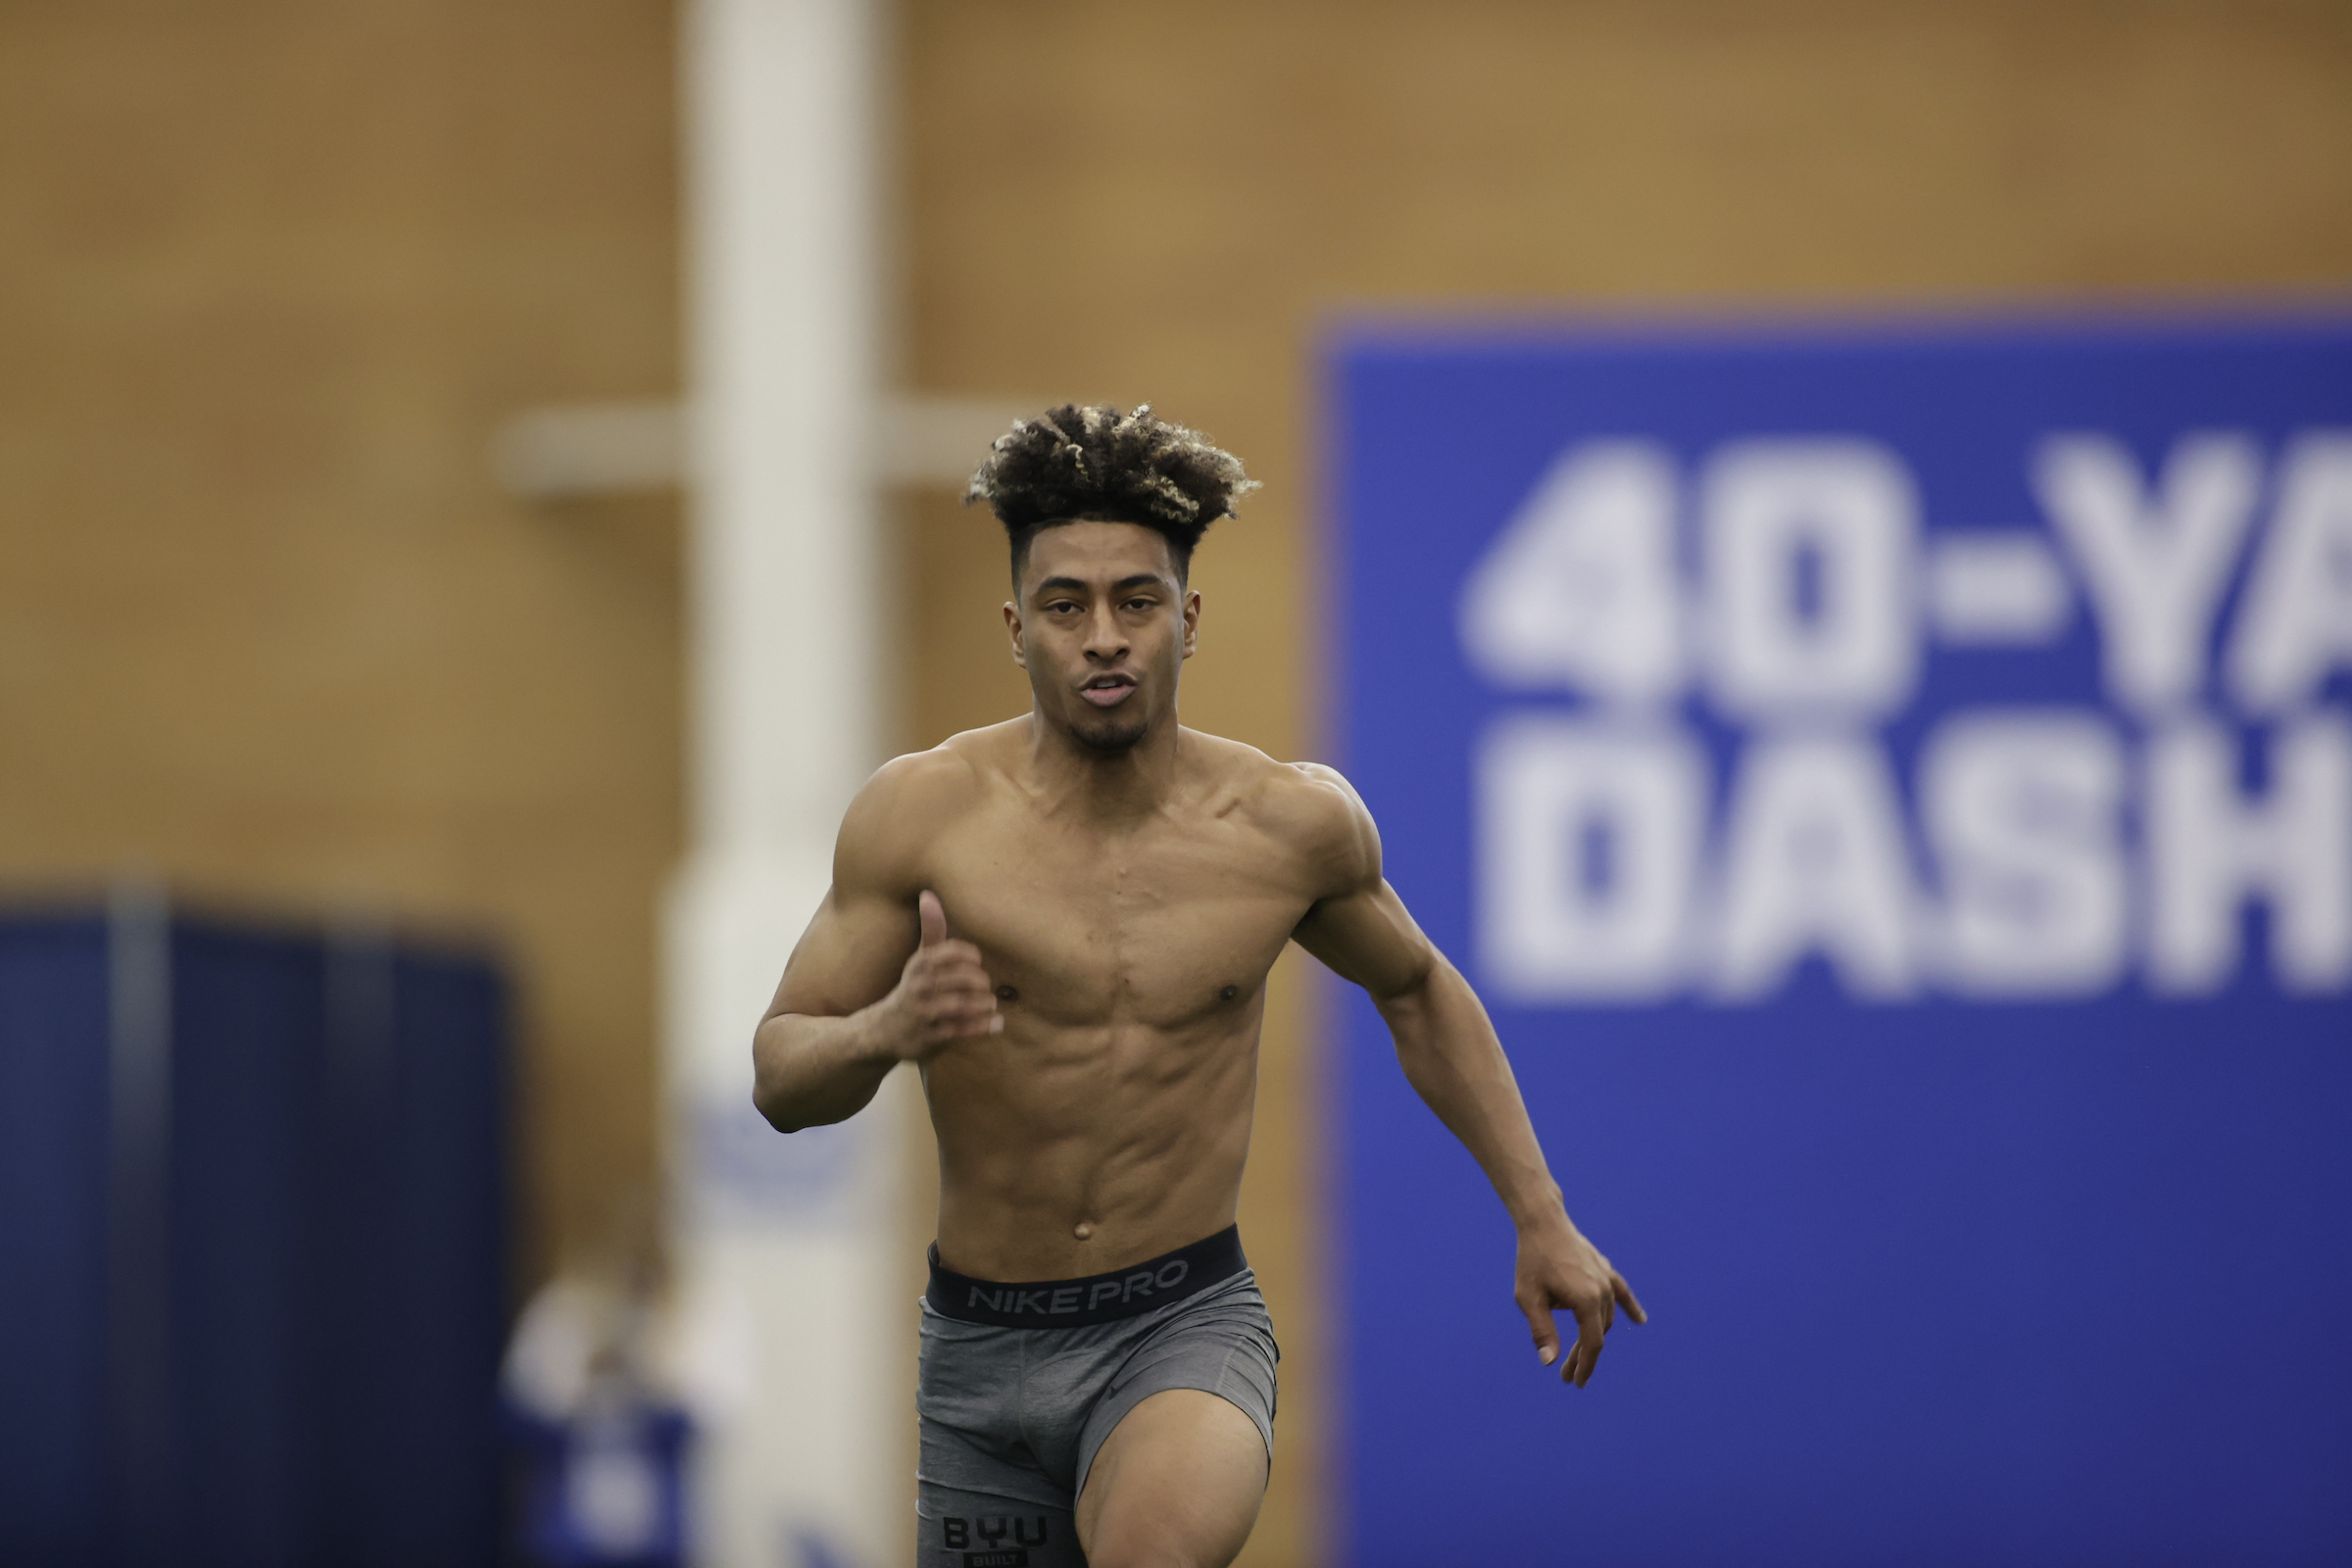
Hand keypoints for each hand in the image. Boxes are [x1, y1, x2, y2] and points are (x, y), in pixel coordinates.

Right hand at [879, 890, 1002, 1059]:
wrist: (884, 1030)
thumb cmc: (912, 987)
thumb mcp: (920, 958)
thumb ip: (931, 929)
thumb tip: (928, 894)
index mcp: (920, 964)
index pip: (952, 952)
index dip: (971, 956)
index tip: (977, 962)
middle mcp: (920, 987)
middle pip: (963, 979)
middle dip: (981, 982)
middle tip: (984, 986)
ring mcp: (925, 1014)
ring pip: (963, 1005)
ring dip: (984, 1004)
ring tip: (990, 1003)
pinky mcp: (931, 1037)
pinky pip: (962, 1031)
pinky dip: (983, 1027)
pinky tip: (996, 1023)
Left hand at [1515, 1217, 1644, 1386]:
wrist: (1543, 1222)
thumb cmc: (1532, 1260)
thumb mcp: (1529, 1298)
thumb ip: (1541, 1330)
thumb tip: (1548, 1361)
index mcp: (1586, 1300)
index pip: (1592, 1343)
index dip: (1585, 1365)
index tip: (1574, 1382)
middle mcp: (1603, 1291)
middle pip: (1598, 1332)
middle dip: (1584, 1356)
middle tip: (1567, 1375)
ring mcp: (1606, 1278)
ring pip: (1605, 1316)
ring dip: (1593, 1336)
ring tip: (1576, 1354)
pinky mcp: (1604, 1269)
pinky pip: (1621, 1293)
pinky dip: (1630, 1307)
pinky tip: (1640, 1320)